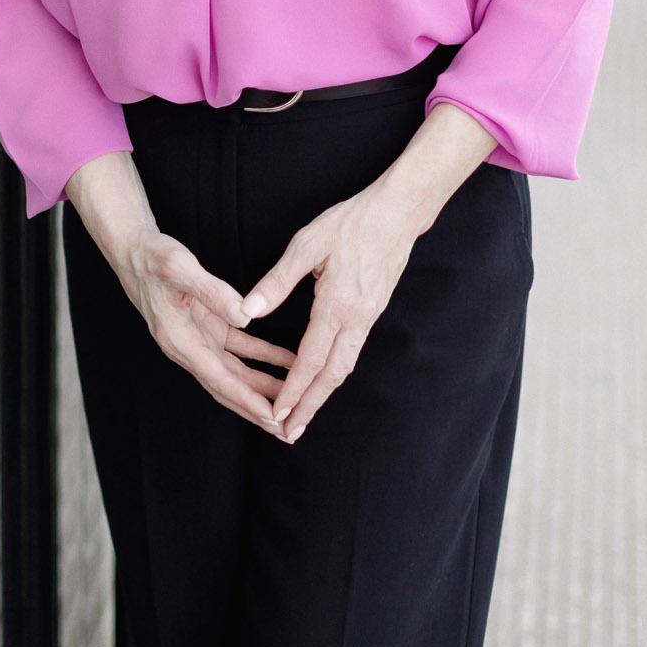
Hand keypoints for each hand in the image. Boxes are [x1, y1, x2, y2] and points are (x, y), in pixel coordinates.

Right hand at [66, 150, 294, 436]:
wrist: (135, 251)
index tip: (272, 417)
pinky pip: (241, 350)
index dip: (247, 400)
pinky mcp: (209, 327)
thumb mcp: (180, 269)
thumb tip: (246, 317)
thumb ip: (213, 292)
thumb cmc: (154, 259)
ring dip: (264, 388)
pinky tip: (287, 362)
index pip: (220, 379)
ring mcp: (200, 340)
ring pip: (237, 373)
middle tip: (289, 428)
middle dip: (258, 409)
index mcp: (180, 341)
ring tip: (295, 402)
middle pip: (229, 387)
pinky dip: (264, 358)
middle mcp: (190, 348)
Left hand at [241, 185, 422, 442]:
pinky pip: (351, 352)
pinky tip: (321, 381)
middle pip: (332, 375)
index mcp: (336, 304)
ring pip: (344, 367)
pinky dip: (334, 374)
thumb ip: (277, 281)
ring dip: (323, 395)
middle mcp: (356, 318)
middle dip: (309, 406)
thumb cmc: (350, 222)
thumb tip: (248, 310)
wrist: (398, 213)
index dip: (293, 391)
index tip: (277, 414)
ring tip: (303, 416)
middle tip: (290, 433)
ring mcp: (368, 318)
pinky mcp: (373, 312)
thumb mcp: (307, 244)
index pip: (311, 359)